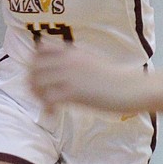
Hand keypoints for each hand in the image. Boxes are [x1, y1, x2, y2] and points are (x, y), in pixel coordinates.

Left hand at [29, 41, 145, 112]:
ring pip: (37, 82)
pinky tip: (54, 114)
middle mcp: (67, 60)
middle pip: (33, 66)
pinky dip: (47, 108)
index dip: (34, 62)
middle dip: (32, 82)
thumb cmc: (115, 79)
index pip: (40, 48)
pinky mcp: (73, 92)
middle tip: (40, 96)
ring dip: (37, 96)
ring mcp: (69, 75)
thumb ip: (74, 62)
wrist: (130, 88)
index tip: (39, 75)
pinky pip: (48, 98)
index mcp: (72, 51)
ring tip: (47, 106)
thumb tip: (62, 69)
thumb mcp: (91, 62)